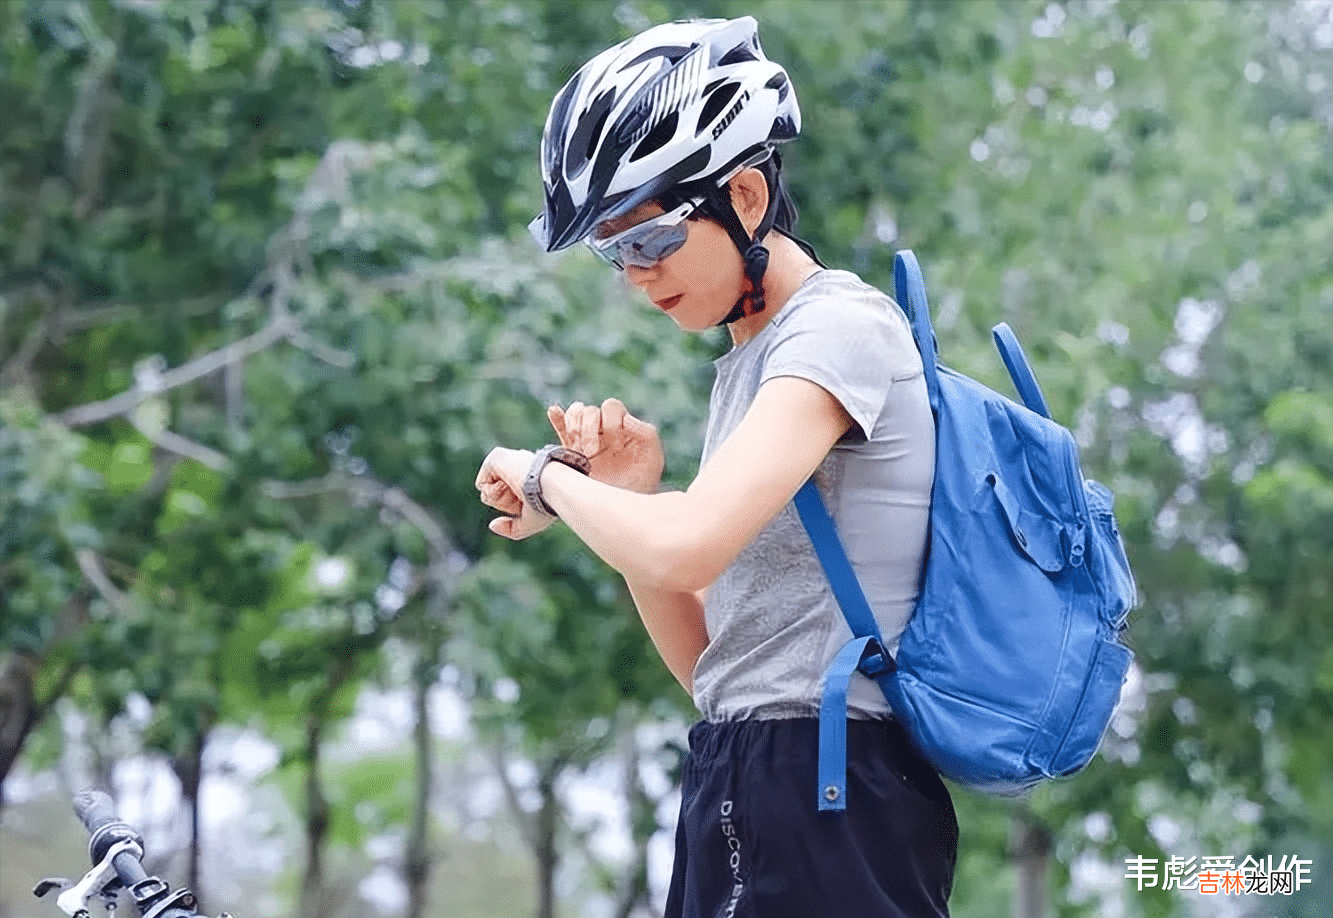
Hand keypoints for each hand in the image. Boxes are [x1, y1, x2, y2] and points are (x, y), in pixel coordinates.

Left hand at [475, 447, 555, 539]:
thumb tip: (492, 525)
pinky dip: (494, 493)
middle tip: (523, 496)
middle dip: (507, 503)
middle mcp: (517, 464)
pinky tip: (509, 485)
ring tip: (518, 489)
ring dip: (502, 498)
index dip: (516, 506)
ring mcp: (506, 459)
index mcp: (529, 473)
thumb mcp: (530, 523)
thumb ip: (510, 528)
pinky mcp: (495, 457)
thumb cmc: (548, 504)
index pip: (510, 494)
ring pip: (489, 491)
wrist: (552, 486)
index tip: (530, 502)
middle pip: (498, 494)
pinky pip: (482, 485)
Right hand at [548, 398, 664, 493]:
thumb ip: (646, 432)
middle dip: (590, 429)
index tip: (617, 447)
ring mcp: (586, 438)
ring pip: (574, 414)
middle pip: (589, 410)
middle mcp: (603, 429)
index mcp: (623, 426)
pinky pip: (561, 427)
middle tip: (594, 452)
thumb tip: (625, 419)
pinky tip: (555, 412)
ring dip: (575, 428)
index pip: (611, 407)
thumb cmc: (641, 483)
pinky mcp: (571, 451)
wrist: (620, 508)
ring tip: (581, 449)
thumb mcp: (652, 457)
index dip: (611, 422)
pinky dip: (558, 418)